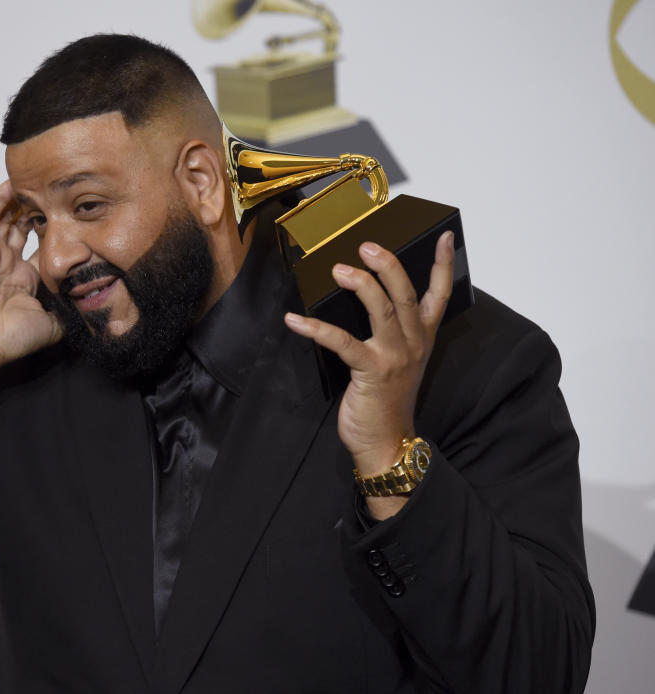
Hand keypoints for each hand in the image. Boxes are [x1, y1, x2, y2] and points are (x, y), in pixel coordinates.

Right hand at [0, 180, 62, 405]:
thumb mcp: (53, 323)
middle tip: (53, 191)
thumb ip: (69, 310)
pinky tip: (10, 185)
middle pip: (23, 227)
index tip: (71, 216)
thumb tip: (91, 305)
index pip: (42, 246)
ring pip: (6, 218)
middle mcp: (9, 264)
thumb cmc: (13, 339)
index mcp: (26, 279)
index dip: (54, 230)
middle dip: (37, 210)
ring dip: (18, 200)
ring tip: (34, 181)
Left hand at [284, 232, 454, 513]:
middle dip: (388, 265)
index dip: (441, 264)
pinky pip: (342, 341)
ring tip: (339, 269)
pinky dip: (315, 328)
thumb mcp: (399, 362)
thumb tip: (364, 299)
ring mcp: (394, 357)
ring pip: (381, 309)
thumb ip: (391, 333)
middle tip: (367, 247)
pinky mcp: (370, 371)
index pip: (439, 295)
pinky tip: (294, 320)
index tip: (443, 236)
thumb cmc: (387, 401)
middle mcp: (413, 344)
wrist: (387, 443)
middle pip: (405, 294)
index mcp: (422, 338)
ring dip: (360, 285)